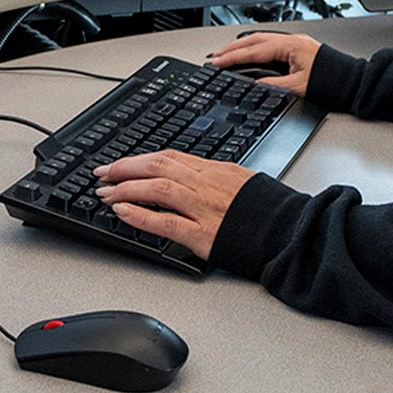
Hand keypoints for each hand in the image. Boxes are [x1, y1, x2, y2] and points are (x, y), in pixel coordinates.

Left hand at [92, 150, 255, 261]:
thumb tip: (194, 176)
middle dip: (124, 168)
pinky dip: (140, 215)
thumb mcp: (243, 181)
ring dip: (125, 189)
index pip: (169, 158)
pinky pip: (164, 222)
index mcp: (216, 170)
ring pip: (156, 189)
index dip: (140, 159)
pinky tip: (122, 212)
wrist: (290, 232)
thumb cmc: (270, 210)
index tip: (122, 163)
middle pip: (157, 167)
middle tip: (102, 173)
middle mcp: (206, 185)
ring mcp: (203, 209)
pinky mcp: (203, 234)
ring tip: (105, 193)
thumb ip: (217, 178)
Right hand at [206, 30, 321, 97]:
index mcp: (290, 45)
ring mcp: (295, 43)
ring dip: (242, 47)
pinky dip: (255, 50)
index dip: (233, 57)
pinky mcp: (297, 49)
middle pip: (254, 41)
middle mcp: (292, 40)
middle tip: (215, 57)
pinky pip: (270, 45)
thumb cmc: (332, 83)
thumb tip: (254, 85)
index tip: (217, 62)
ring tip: (226, 55)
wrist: (352, 83)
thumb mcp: (298, 88)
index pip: (254, 51)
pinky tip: (248, 55)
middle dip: (232, 49)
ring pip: (261, 41)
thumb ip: (273, 85)